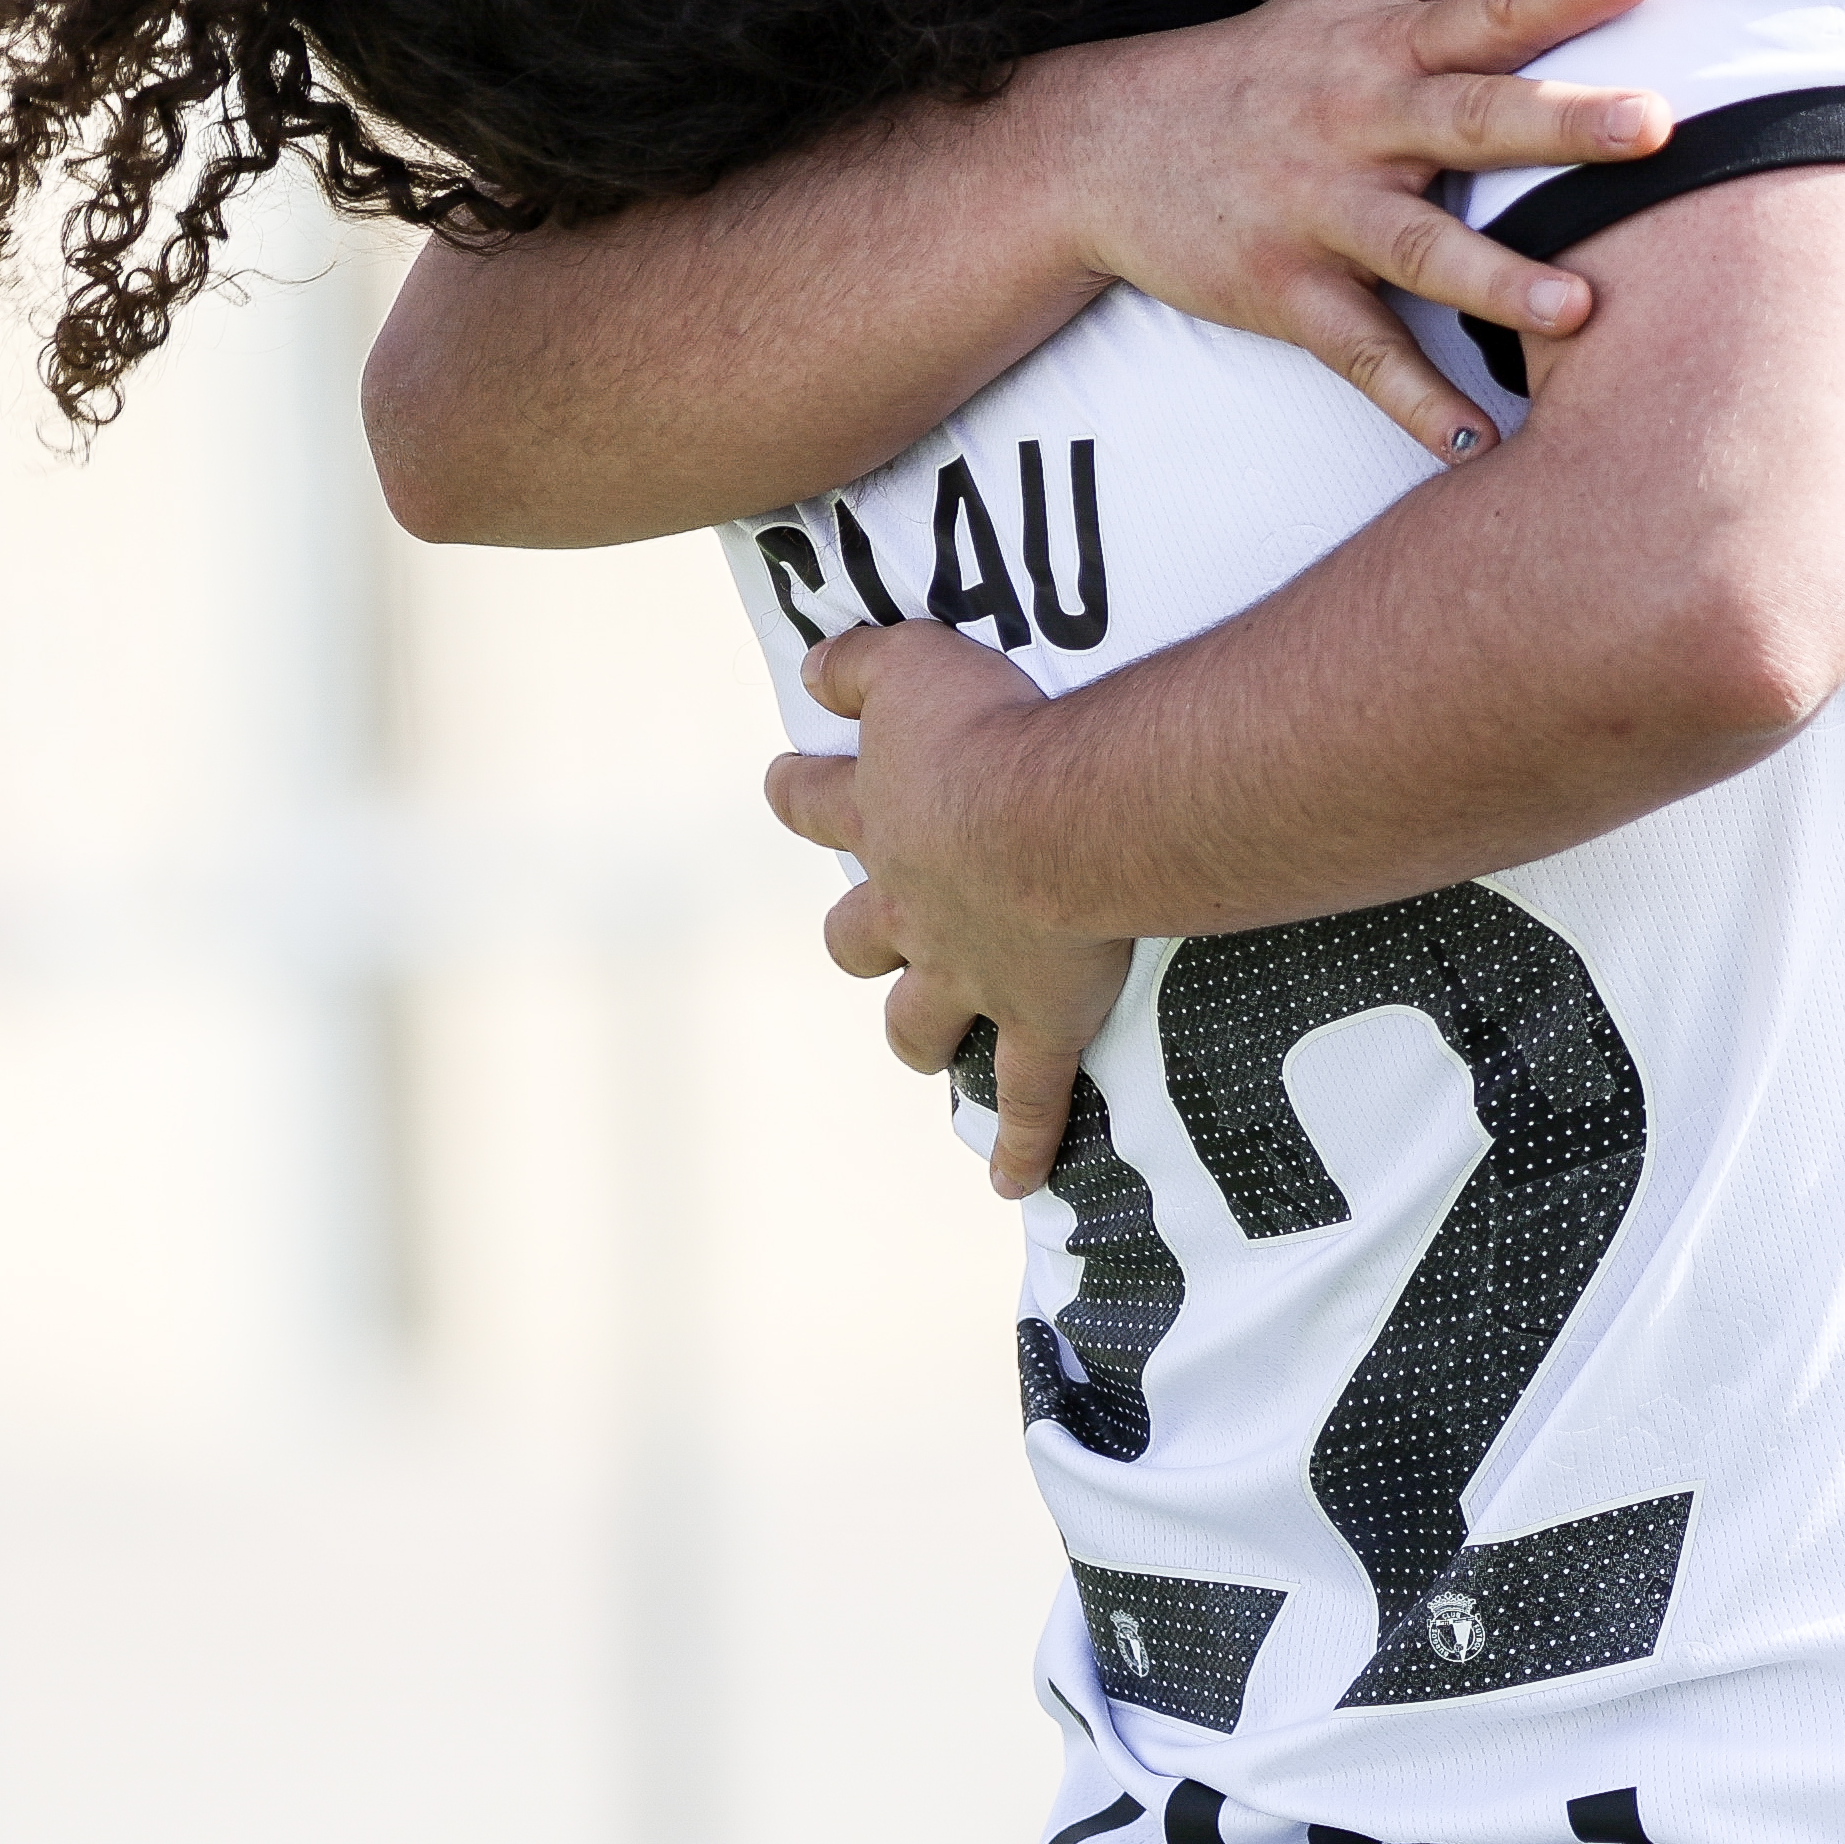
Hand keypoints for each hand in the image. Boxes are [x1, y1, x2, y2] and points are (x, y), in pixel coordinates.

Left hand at [764, 622, 1129, 1197]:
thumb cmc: (992, 729)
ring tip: (927, 1042)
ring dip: (920, 1031)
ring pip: (920, 1022)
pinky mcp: (1039, 1021)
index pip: (814, 800)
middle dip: (858, 937)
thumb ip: (860, 663)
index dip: (797, 791)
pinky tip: (1013, 1182)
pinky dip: (1025, 1145)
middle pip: (855, 937)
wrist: (1059, 819)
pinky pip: (1031, 1099)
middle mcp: (910, 909)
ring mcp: (970, 975)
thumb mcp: (915, 662)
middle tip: (870, 933)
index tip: (785, 783)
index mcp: (883, 820)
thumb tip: (813, 669)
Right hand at [1060, 0, 1669, 465]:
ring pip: (1418, 249)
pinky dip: (1415, 401)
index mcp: (1387, 46)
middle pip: (1470, 119)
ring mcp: (1320, 213)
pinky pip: (1361, 353)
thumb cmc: (1269, 70)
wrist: (1109, 146)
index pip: (1488, 9)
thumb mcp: (1358, 3)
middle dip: (1562, 125)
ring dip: (1497, 279)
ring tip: (1578, 308)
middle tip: (1654, 125)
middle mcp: (1359, 123)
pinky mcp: (1286, 292)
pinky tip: (1477, 445)